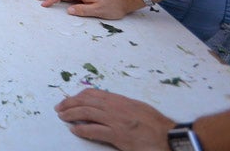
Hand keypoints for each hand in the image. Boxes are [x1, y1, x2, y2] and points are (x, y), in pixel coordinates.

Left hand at [55, 89, 174, 150]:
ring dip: (71, 114)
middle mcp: (116, 108)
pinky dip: (82, 129)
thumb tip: (109, 105)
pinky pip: (95, 130)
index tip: (70, 99)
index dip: (79, 96)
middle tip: (59, 107)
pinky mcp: (118, 135)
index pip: (94, 93)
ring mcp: (116, 121)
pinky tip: (75, 130)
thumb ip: (122, 105)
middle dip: (70, 103)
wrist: (169, 136)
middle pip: (86, 101)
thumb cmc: (157, 124)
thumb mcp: (138, 108)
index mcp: (120, 100)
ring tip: (62, 117)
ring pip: (87, 113)